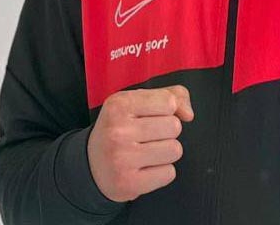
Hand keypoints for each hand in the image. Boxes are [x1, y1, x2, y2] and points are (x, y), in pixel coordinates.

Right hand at [87, 84, 194, 201]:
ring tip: (146, 153)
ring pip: (175, 150)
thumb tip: (188, 114)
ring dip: (166, 153)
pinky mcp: (129, 183)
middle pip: (174, 127)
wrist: (91, 165)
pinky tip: (144, 168)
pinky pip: (168, 173)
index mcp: (119, 105)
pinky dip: (161, 172)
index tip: (150, 117)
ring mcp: (122, 158)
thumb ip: (170, 96)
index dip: (166, 110)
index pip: (169, 102)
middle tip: (146, 137)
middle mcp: (118, 131)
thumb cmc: (119, 130)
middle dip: (166, 132)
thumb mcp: (136, 103)